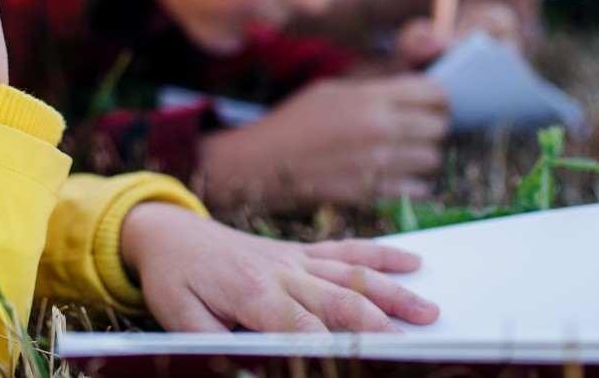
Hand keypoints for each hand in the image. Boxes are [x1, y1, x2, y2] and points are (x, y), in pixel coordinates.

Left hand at [119, 203, 438, 332]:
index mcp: (254, 293)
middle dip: (378, 324)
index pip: (303, 328)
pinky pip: (345, 251)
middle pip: (340, 301)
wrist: (169, 234)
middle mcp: (282, 272)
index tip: (363, 364)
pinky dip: (379, 255)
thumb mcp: (182, 320)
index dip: (333, 349)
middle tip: (413, 343)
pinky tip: (412, 262)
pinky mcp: (298, 252)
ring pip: (353, 275)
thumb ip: (217, 343)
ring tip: (429, 310)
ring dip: (392, 292)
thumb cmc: (175, 280)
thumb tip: (252, 366)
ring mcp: (294, 259)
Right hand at [198, 74, 449, 210]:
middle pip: (439, 126)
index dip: (438, 98)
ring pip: (432, 159)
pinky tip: (397, 177)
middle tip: (419, 130)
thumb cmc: (294, 123)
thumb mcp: (332, 90)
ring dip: (424, 157)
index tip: (433, 103)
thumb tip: (413, 92)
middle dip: (433, 127)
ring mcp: (377, 162)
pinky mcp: (372, 192)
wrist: (261, 164)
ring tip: (405, 155)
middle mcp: (379, 127)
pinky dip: (413, 184)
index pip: (433, 92)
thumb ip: (375, 89)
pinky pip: (418, 189)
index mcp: (370, 97)